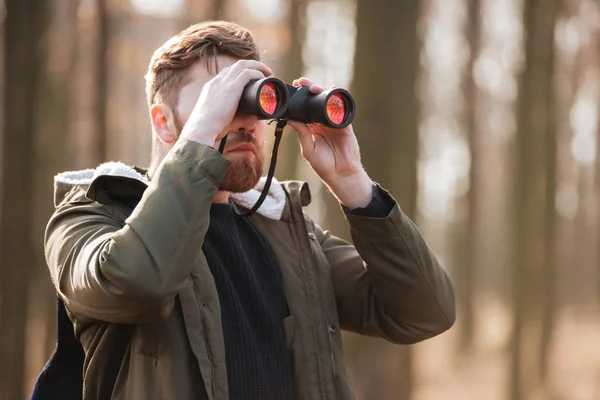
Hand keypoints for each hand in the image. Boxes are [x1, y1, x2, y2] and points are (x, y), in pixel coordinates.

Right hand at [181, 60, 271, 145]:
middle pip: (236, 65)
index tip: (251, 77)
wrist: (201, 129)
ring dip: (257, 66)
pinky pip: (247, 73)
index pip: (227, 73)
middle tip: (263, 72)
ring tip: (267, 71)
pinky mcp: (231, 87)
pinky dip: (257, 73)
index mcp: (211, 88)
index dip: (240, 72)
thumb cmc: (210, 128)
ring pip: (243, 65)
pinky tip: (263, 77)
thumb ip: (241, 118)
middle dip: (251, 65)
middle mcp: (216, 81)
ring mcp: (223, 83)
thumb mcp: (226, 119)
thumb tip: (255, 118)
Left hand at [287, 77, 372, 208]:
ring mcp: (335, 122)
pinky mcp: (346, 124)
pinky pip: (342, 109)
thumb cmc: (324, 165)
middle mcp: (323, 122)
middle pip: (317, 101)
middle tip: (302, 82)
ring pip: (329, 102)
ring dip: (323, 92)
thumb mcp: (308, 150)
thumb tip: (290, 119)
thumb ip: (302, 134)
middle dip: (311, 90)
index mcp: (312, 128)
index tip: (293, 88)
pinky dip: (338, 100)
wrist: (341, 174)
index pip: (305, 109)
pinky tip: (332, 92)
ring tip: (314, 88)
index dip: (300, 98)